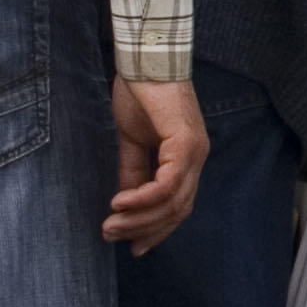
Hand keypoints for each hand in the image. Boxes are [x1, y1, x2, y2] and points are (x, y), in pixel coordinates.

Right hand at [105, 78, 206, 254]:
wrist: (144, 59)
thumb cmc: (140, 94)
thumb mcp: (132, 142)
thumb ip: (133, 172)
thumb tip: (125, 205)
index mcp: (187, 158)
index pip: (178, 206)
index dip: (156, 230)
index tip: (132, 247)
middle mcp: (197, 157)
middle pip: (177, 211)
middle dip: (144, 230)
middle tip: (112, 237)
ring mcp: (195, 150)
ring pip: (173, 202)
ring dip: (139, 219)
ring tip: (110, 225)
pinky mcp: (185, 141)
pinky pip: (167, 183)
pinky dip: (143, 198)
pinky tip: (119, 203)